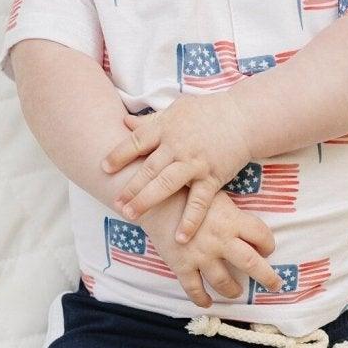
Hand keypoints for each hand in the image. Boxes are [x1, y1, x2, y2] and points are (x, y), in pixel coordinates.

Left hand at [100, 93, 254, 243]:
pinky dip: (190, 220)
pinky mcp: (213, 176)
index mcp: (166, 128)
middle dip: (129, 187)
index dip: (119, 155)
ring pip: (166, 184)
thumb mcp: (177, 109)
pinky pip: (199, 202)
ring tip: (130, 215)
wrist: (244, 117)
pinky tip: (180, 237)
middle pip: (148, 168)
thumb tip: (123, 121)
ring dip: (147, 200)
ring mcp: (194, 162)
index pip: (136, 141)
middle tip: (115, 203)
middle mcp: (177, 145)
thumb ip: (151, 120)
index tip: (103, 168)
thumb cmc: (208, 112)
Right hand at [136, 187, 280, 308]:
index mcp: (232, 220)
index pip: (262, 236)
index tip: (267, 250)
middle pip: (252, 264)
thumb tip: (249, 231)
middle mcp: (220, 240)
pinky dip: (201, 300)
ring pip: (225, 282)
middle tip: (275, 285)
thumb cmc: (188, 194)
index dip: (268, 244)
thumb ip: (233, 215)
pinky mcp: (182, 265)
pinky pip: (194, 290)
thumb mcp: (216, 197)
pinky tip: (207, 303)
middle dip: (268, 277)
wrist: (154, 199)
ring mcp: (201, 255)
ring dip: (233, 290)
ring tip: (236, 291)